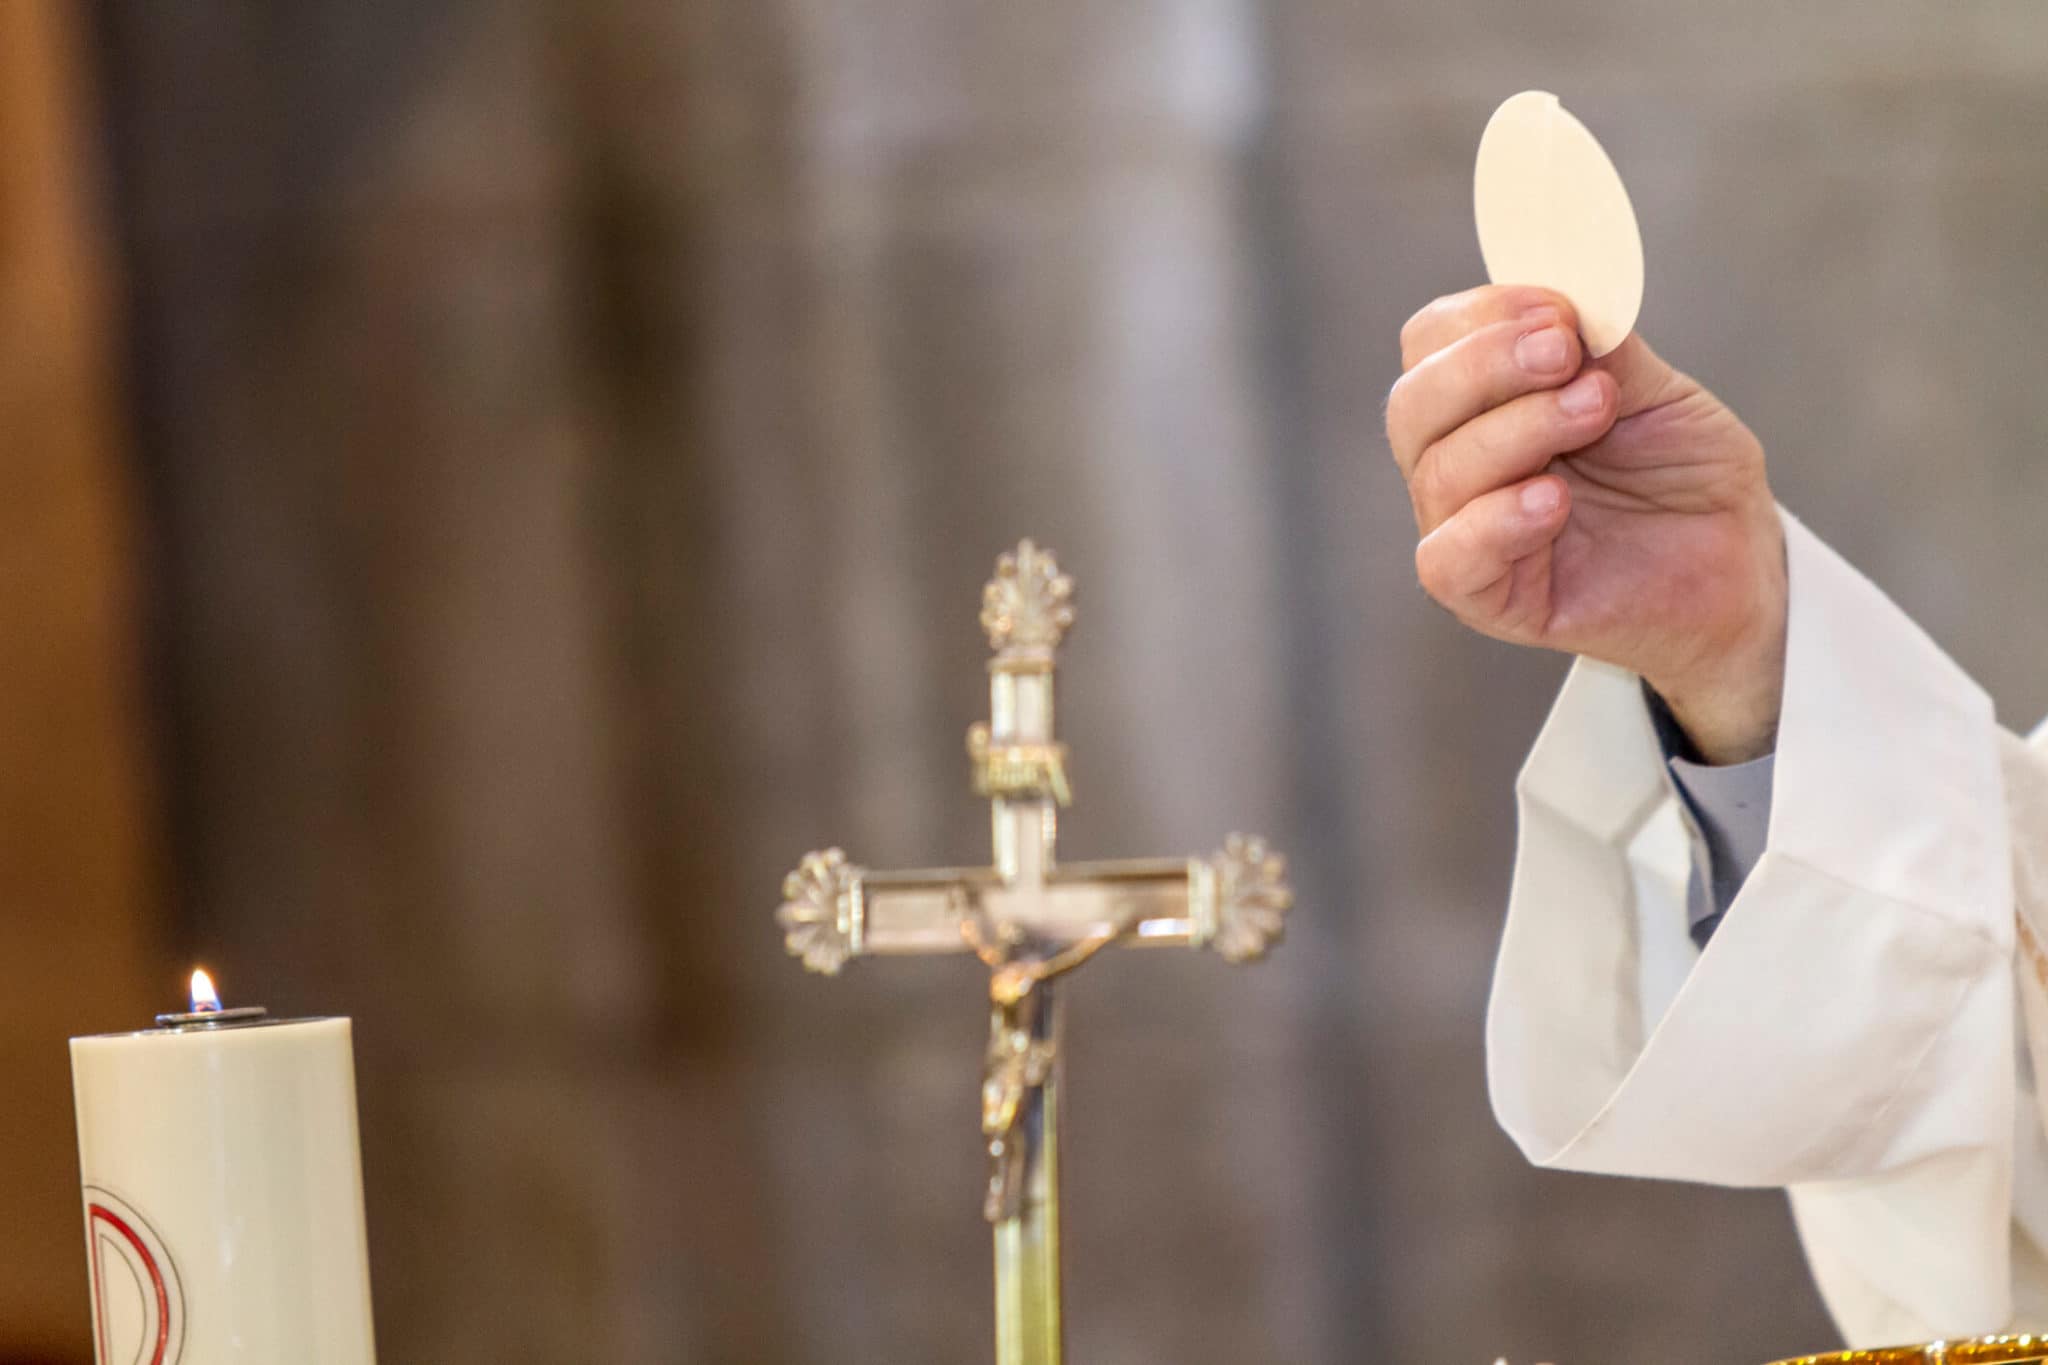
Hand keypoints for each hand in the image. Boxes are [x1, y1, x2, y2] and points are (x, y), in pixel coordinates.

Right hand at [1388, 285, 1787, 762]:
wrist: (1739, 567)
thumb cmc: (1688, 478)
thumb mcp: (1661, 394)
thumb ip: (1610, 351)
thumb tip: (1568, 302)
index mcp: (1487, 401)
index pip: (1431, 344)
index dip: (1479, 316)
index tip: (1555, 307)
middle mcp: (1461, 463)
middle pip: (1414, 404)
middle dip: (1484, 365)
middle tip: (1564, 353)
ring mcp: (1469, 531)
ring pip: (1439, 471)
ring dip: (1517, 428)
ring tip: (1594, 411)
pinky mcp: (1490, 599)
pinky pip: (1448, 560)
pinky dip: (1494, 522)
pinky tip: (1554, 500)